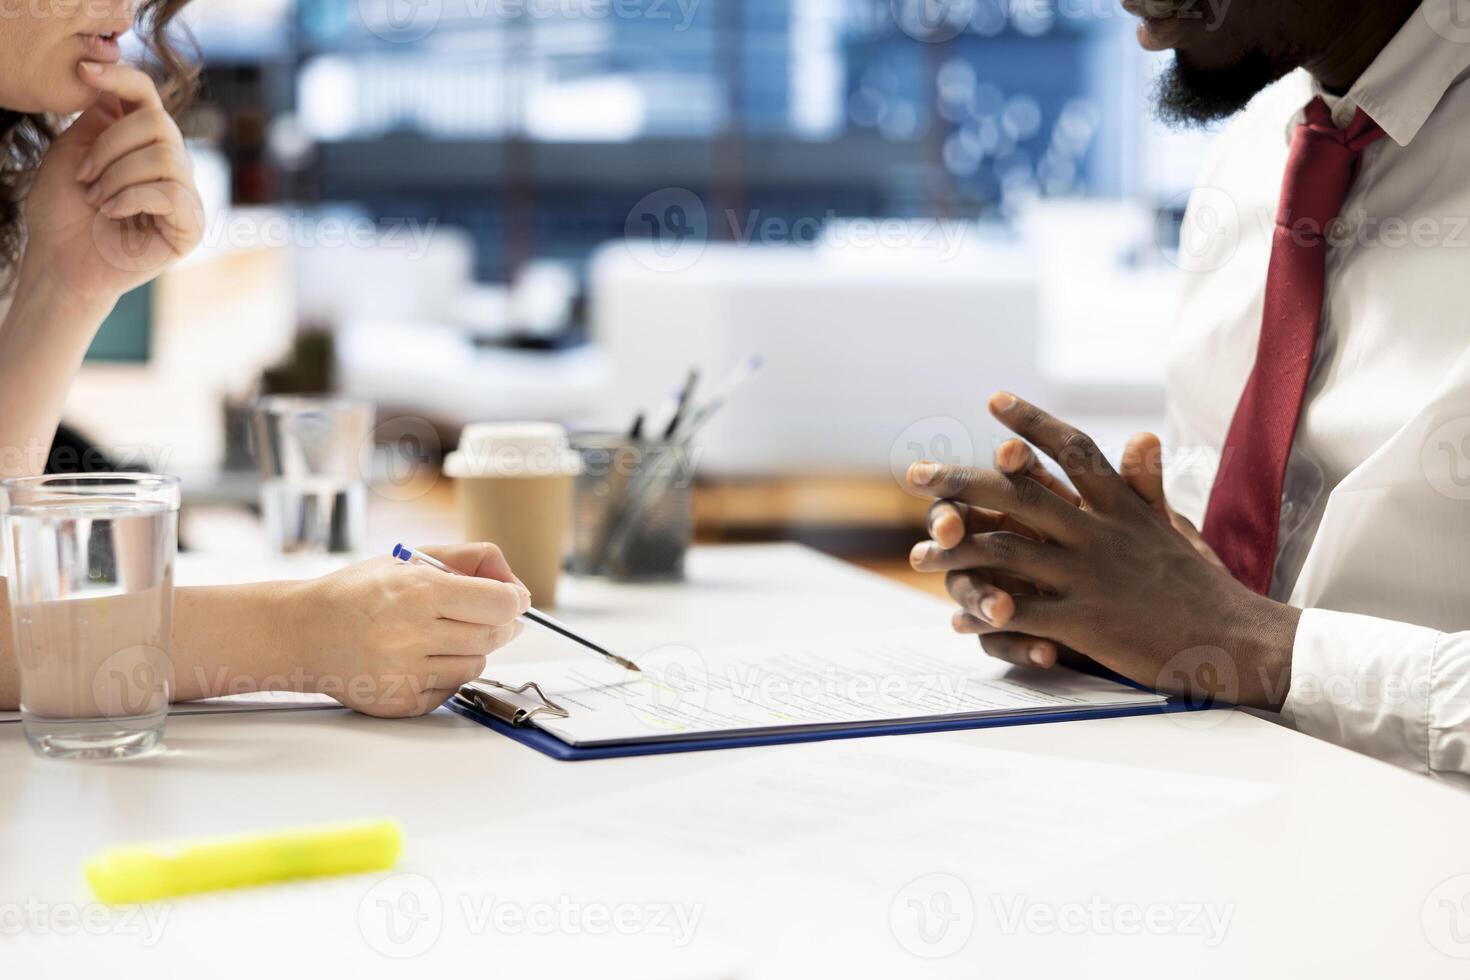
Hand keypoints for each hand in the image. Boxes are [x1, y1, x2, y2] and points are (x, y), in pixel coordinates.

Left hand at [18, 61, 202, 312]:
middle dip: (112, 146)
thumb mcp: (73, 151)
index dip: (122, 76)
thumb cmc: (62, 212)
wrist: (61, 261)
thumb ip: (100, 118)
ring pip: (165, 157)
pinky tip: (111, 213)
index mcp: (141, 142)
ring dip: (118, 176)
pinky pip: (171, 193)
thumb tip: (119, 86)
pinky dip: (132, 198)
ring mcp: (184, 195)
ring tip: (96, 199)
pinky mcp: (190, 226)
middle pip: (159, 123)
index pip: (147, 95)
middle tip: (84, 175)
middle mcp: (170, 164)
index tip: (84, 70)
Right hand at [285, 543, 530, 717]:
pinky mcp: (401, 702)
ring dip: (471, 649)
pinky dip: (446, 673)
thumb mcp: (410, 559)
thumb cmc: (359, 593)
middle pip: (493, 635)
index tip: (511, 599)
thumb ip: (470, 560)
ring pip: (475, 664)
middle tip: (484, 614)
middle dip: (498, 623)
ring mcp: (405, 673)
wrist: (303, 633)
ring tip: (440, 634)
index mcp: (418, 592)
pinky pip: (451, 689)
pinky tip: (420, 658)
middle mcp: (412, 635)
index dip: (512, 600)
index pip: (499, 603)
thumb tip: (518, 588)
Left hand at [921, 431, 1225, 666]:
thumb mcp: (1172, 527)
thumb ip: (1144, 484)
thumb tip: (1139, 433)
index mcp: (1119, 506)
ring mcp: (1088, 576)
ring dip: (956, 552)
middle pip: (1018, 494)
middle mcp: (1098, 532)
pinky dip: (986, 616)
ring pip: (1007, 551)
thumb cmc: (1202, 584)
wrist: (1235, 640)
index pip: (1070, 450)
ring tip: (918, 556)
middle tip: (914, 474)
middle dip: (961, 481)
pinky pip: (1021, 615)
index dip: (1031, 422)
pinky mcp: (1084, 622)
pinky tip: (957, 620)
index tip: (993, 399)